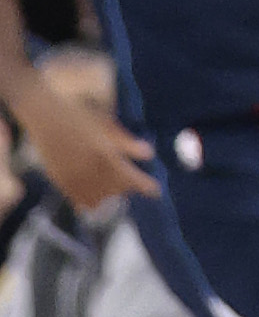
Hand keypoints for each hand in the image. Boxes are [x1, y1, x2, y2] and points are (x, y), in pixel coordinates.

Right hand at [12, 75, 154, 215]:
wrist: (44, 116)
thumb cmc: (77, 115)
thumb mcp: (106, 125)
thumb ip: (127, 142)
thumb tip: (149, 154)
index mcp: (103, 155)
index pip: (130, 178)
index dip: (145, 186)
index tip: (156, 191)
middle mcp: (89, 171)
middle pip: (115, 191)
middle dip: (127, 187)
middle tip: (132, 179)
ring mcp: (72, 180)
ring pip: (97, 201)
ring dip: (109, 195)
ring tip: (114, 184)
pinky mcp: (59, 183)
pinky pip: (78, 200)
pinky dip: (90, 199)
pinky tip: (95, 188)